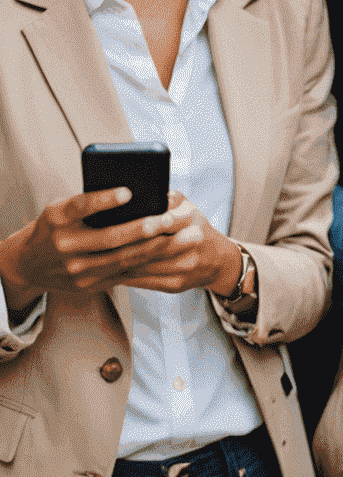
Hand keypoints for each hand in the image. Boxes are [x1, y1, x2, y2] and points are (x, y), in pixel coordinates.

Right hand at [0, 189, 239, 311]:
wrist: (28, 264)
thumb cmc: (54, 226)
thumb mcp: (61, 209)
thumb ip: (90, 202)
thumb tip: (136, 191)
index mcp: (57, 218)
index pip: (81, 206)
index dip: (104, 199)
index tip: (128, 192)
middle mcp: (65, 245)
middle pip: (108, 237)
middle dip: (142, 229)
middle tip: (168, 219)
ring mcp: (76, 269)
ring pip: (121, 258)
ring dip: (153, 248)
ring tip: (179, 236)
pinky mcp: (88, 285)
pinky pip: (122, 272)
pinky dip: (146, 262)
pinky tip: (167, 254)